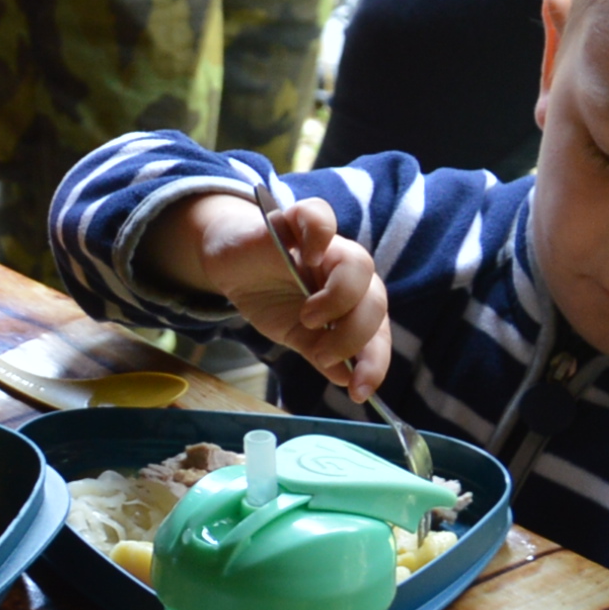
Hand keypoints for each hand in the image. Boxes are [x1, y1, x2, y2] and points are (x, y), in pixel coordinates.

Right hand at [189, 195, 389, 400]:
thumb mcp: (294, 335)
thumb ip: (321, 354)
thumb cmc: (269, 298)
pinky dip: (320, 237)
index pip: (378, 330)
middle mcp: (348, 273)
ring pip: (359, 265)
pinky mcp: (297, 220)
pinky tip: (308, 257)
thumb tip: (347, 380)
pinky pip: (321, 217)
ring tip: (309, 319)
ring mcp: (327, 246)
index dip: (374, 361)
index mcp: (354, 302)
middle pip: (375, 299)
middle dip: (353, 336)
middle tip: (322, 356)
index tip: (358, 391)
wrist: (230, 266)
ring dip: (339, 299)